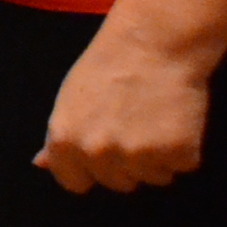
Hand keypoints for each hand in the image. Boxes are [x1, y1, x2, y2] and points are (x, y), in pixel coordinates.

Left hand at [34, 20, 210, 192]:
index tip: (103, 152)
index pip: (74, 183)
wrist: (153, 42)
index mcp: (65, 142)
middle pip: (117, 183)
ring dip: (157, 157)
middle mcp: (97, 154)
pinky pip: (182, 165)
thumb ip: (58, 137)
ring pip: (153, 178)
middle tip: (135, 123)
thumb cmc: (107, 67)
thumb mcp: (69, 99)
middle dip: (127, 161)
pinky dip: (184, 148)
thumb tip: (41, 165)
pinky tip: (176, 117)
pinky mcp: (176, 152)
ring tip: (155, 117)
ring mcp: (137, 156)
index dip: (90, 169)